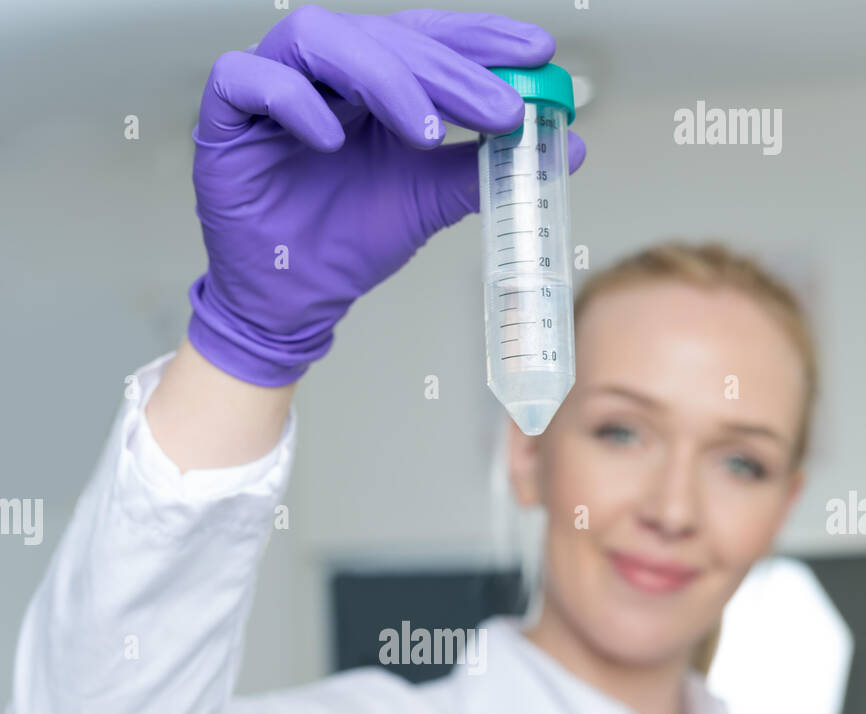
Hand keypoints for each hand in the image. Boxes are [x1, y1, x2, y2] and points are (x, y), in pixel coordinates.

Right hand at [187, 6, 585, 384]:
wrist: (295, 303)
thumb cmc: (346, 245)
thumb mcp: (426, 200)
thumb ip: (483, 167)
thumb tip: (564, 147)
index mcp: (369, 81)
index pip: (425, 35)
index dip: (479, 37)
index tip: (536, 53)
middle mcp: (323, 72)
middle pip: (384, 35)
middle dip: (448, 70)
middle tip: (499, 108)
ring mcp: (271, 86)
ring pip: (320, 38)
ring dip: (383, 76)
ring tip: (427, 130)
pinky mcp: (225, 117)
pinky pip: (249, 78)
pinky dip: (295, 101)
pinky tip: (335, 139)